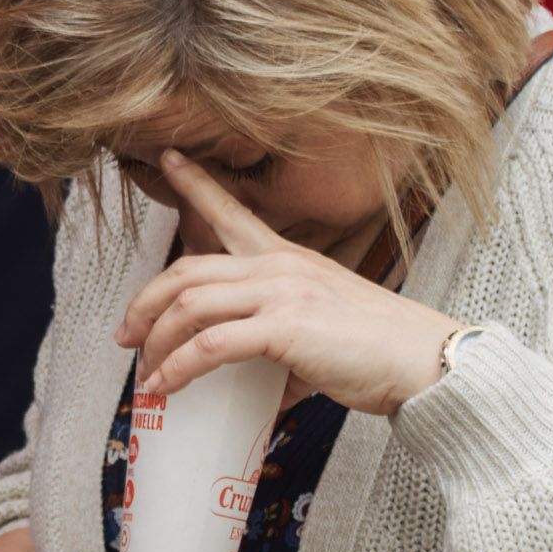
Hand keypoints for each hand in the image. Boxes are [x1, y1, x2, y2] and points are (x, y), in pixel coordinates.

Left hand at [121, 151, 460, 416]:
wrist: (425, 363)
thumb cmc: (379, 353)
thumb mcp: (321, 337)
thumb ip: (284, 353)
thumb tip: (264, 391)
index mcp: (288, 259)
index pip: (233, 211)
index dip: (196, 184)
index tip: (170, 159)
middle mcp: (280, 266)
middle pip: (187, 270)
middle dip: (145, 303)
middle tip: (127, 335)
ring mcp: (281, 291)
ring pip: (189, 305)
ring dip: (157, 342)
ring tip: (146, 373)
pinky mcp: (284, 326)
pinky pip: (209, 345)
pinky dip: (178, 369)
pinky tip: (166, 387)